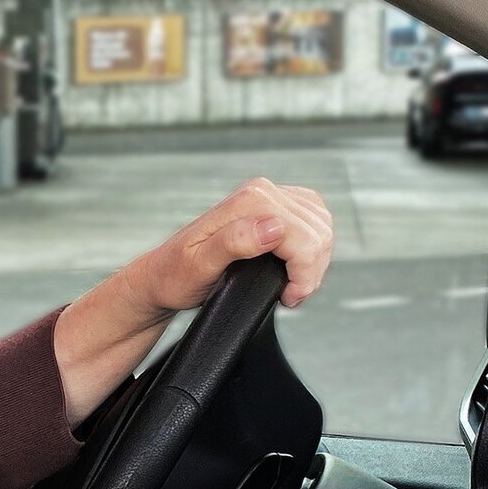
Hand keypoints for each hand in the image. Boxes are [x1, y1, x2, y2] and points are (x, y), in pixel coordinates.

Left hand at [118, 177, 334, 314]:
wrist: (165, 275)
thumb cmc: (176, 276)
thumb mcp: (198, 266)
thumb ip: (234, 243)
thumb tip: (273, 228)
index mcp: (247, 202)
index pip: (305, 235)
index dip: (304, 272)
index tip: (288, 297)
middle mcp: (260, 192)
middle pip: (318, 232)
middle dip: (311, 271)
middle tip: (289, 295)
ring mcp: (270, 197)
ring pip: (322, 228)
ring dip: (314, 263)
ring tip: (289, 284)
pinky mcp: (279, 207)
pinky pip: (316, 223)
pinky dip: (313, 251)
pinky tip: (293, 268)